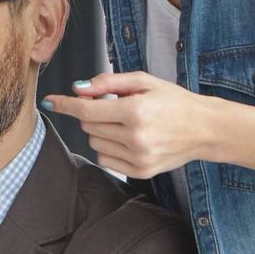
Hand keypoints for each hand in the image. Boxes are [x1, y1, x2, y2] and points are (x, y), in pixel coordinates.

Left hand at [42, 71, 218, 178]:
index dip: (65, 105)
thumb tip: (77, 89)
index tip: (50, 101)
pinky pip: (105, 159)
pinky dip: (108, 147)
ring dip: (100, 131)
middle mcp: (136, 138)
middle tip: (112, 106)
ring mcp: (138, 158)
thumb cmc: (174, 101)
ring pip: (94, 143)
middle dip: (92, 113)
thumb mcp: (143, 81)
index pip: (87, 110)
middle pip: (88, 126)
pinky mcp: (140, 171)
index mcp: (135, 111)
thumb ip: (108, 82)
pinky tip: (127, 138)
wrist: (205, 129)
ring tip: (125, 122)